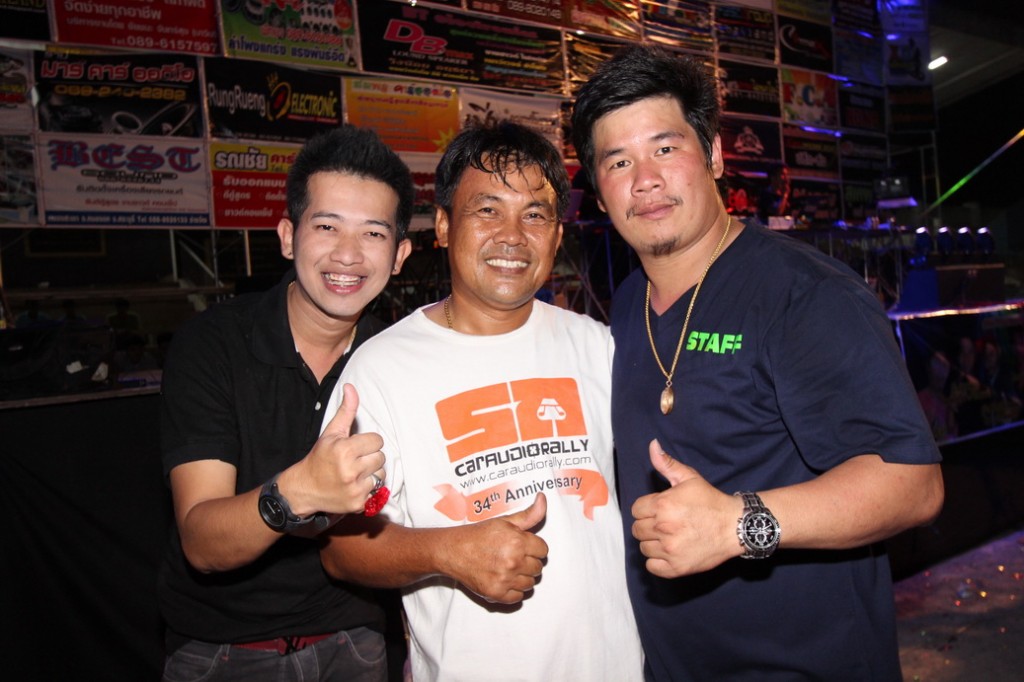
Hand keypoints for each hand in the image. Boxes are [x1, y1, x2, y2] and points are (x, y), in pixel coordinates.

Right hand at [284, 383, 385, 515]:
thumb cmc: (320, 458)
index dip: (367, 443)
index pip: (377, 440)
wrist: (304, 489)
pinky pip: (376, 490)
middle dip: (370, 457)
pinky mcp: (358, 503)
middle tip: (355, 460)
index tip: (355, 447)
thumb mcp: (331, 433)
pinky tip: (354, 485)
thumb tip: (351, 387)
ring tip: (356, 473)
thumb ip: (346, 410)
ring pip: (381, 474)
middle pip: (381, 457)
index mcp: (344, 450)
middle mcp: (350, 470)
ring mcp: (355, 488)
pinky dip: (368, 488)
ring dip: (371, 473)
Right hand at [443, 493, 548, 603]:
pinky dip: (513, 591)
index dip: (534, 547)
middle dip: (529, 562)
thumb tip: (543, 498)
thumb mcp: (505, 521)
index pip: (543, 550)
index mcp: (517, 541)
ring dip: (522, 577)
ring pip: (530, 584)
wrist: (453, 551)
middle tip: (514, 556)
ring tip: (508, 568)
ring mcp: (505, 579)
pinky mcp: (496, 594)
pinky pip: (518, 597)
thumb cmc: (477, 535)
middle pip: (538, 568)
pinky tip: (504, 580)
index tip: (524, 547)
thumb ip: (529, 514)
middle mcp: (513, 561)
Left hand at [630, 439, 741, 577]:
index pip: (636, 510)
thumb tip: (652, 445)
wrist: (735, 526)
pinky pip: (652, 567)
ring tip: (670, 537)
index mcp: (662, 505)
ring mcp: (670, 550)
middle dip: (648, 525)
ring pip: (644, 548)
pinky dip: (658, 561)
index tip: (660, 510)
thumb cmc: (711, 501)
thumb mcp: (689, 478)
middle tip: (666, 524)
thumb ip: (666, 464)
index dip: (647, 509)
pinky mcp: (676, 568)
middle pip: (637, 529)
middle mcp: (663, 527)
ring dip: (653, 543)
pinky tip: (670, 552)